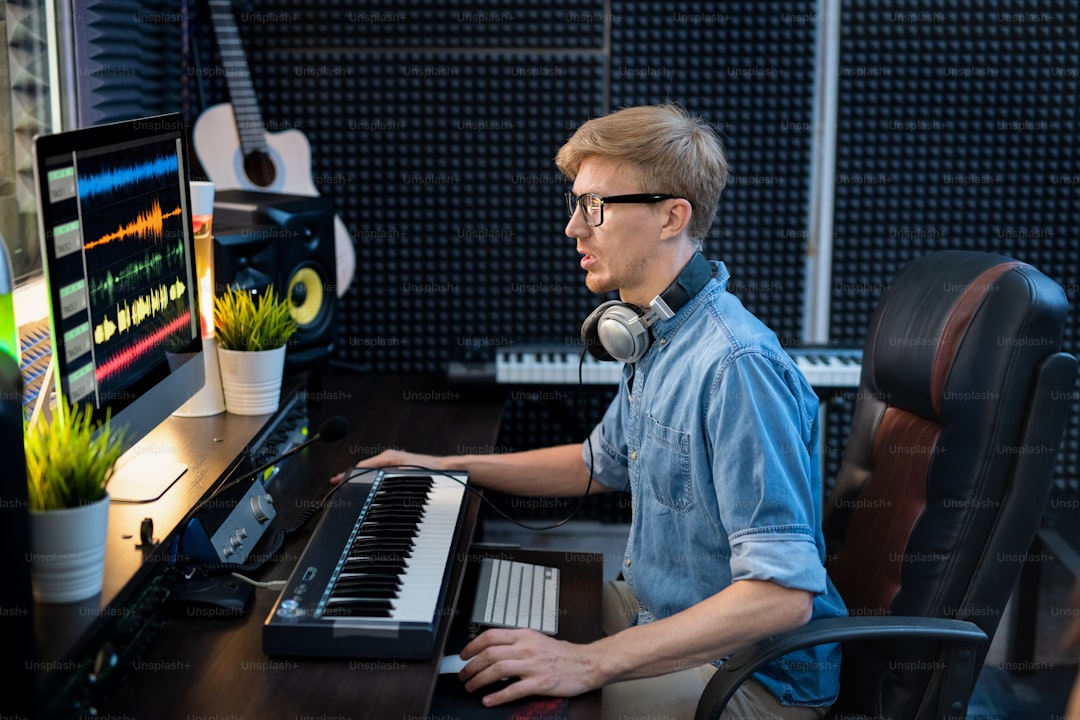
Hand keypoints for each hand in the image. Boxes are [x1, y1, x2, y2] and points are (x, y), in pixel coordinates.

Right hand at [329, 448, 443, 483]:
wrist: (447, 470)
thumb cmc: (430, 470)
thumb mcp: (406, 472)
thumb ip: (386, 472)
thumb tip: (369, 474)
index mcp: (388, 457)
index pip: (362, 466)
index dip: (348, 474)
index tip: (336, 480)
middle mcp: (390, 459)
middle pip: (364, 469)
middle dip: (350, 477)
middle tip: (337, 485)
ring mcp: (394, 465)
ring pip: (371, 473)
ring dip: (360, 480)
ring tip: (348, 488)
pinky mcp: (399, 471)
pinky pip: (379, 477)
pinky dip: (370, 482)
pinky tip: (367, 490)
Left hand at [458, 628, 599, 706]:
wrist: (587, 664)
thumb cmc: (564, 654)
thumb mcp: (538, 639)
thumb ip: (517, 642)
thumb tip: (493, 649)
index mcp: (525, 635)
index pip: (491, 635)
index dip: (472, 646)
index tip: (464, 655)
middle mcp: (528, 647)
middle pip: (490, 653)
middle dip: (472, 666)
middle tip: (463, 675)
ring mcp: (534, 665)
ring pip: (498, 670)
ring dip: (479, 680)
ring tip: (471, 687)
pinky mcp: (540, 682)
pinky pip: (513, 689)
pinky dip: (497, 696)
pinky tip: (488, 700)